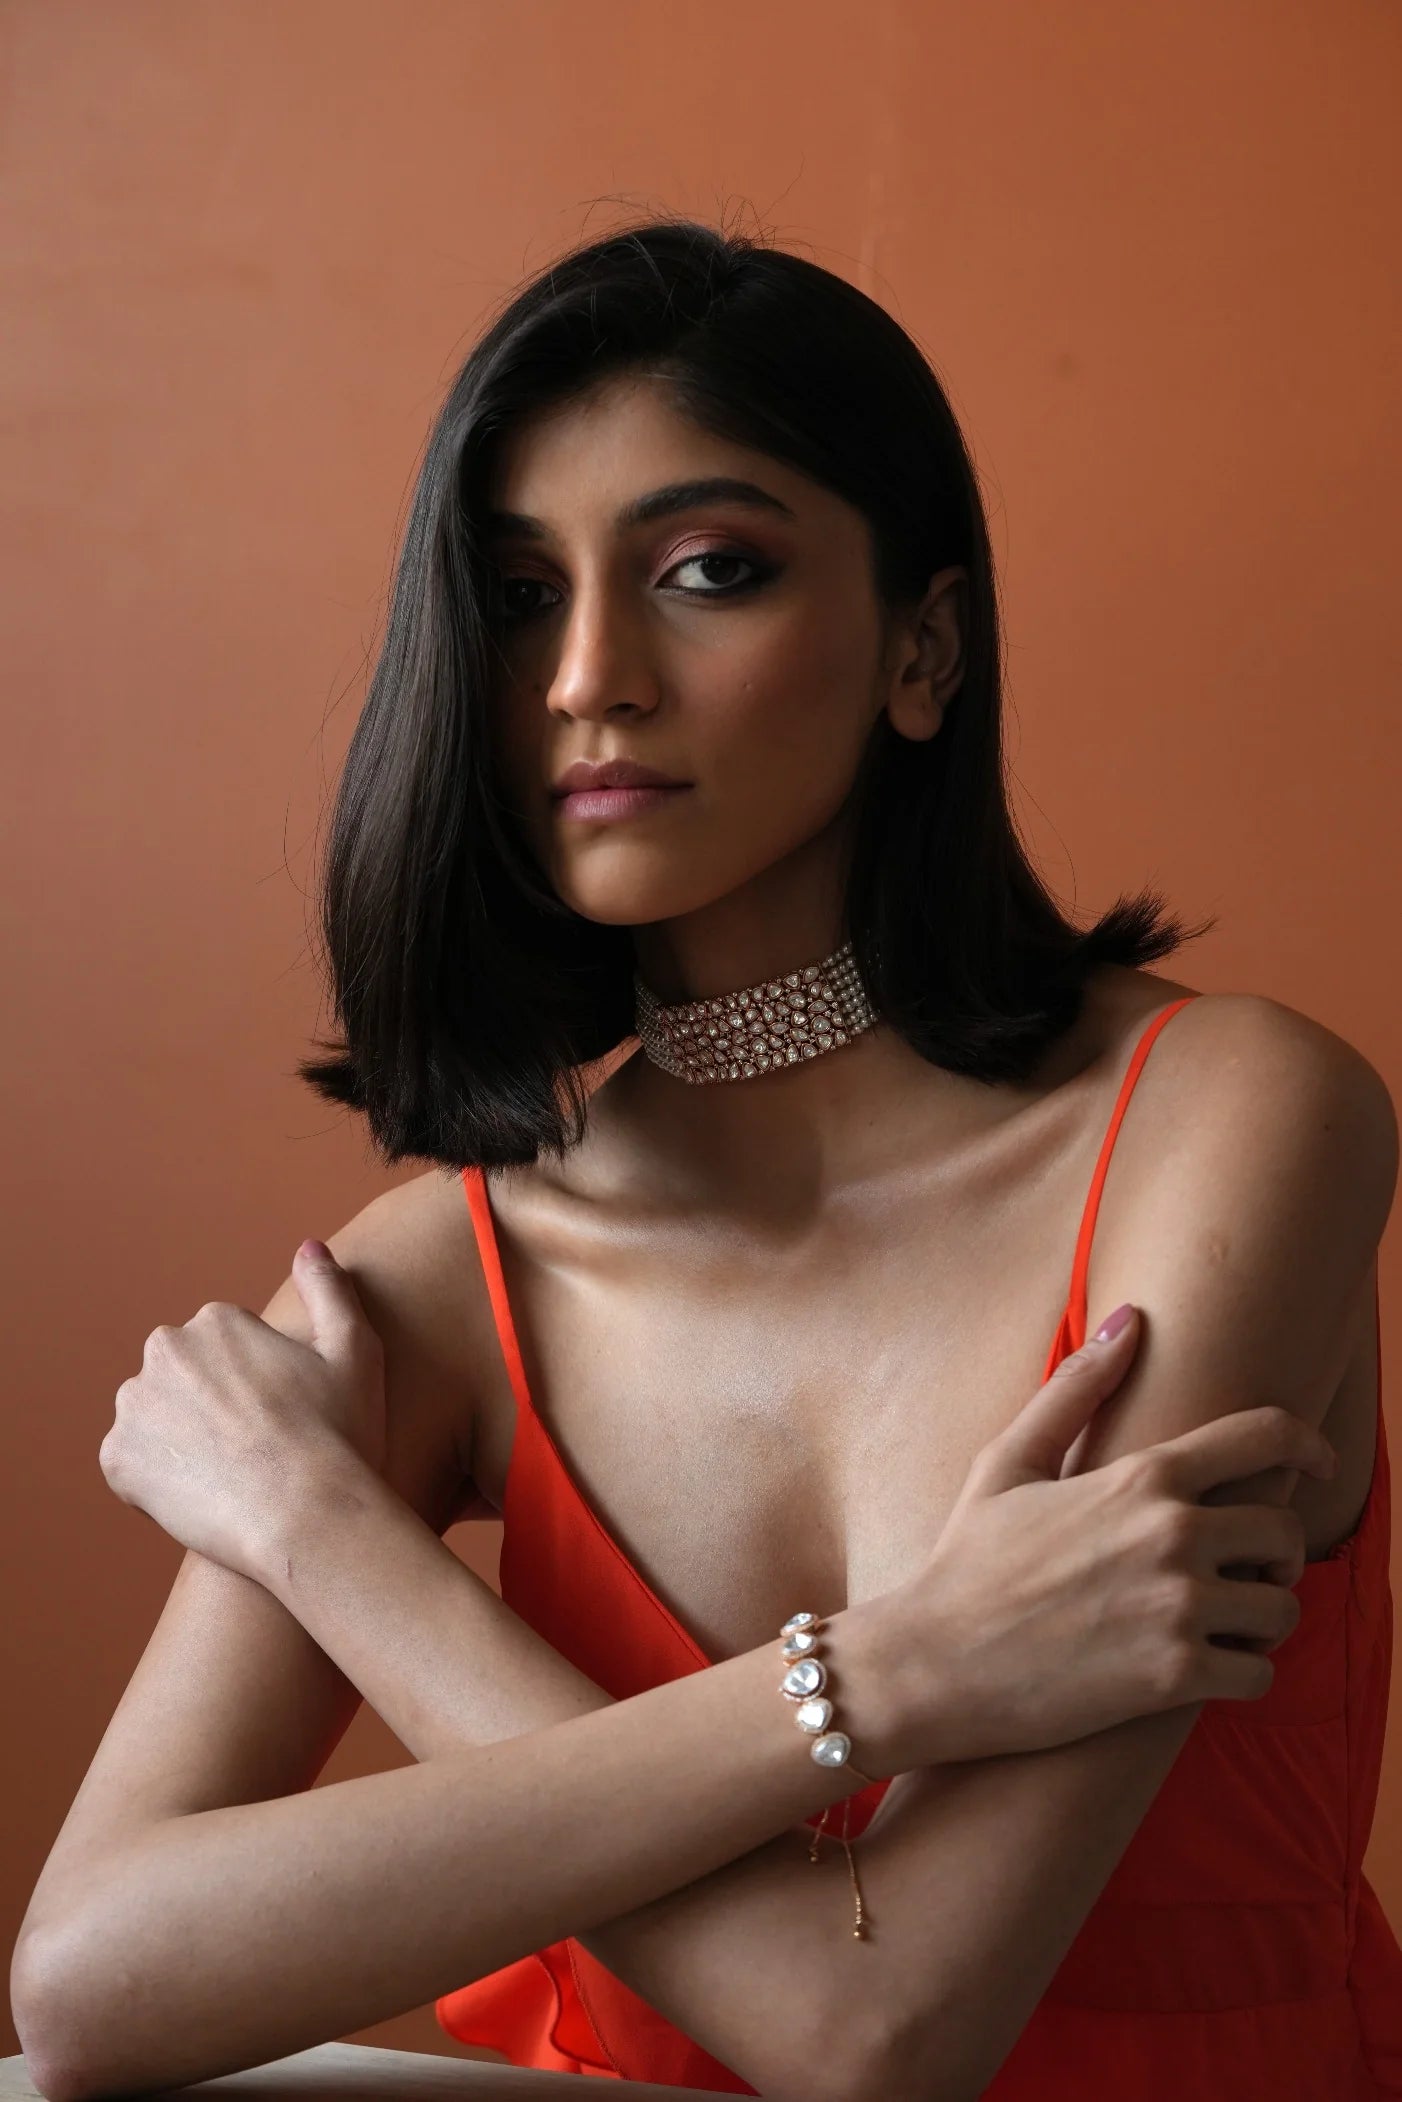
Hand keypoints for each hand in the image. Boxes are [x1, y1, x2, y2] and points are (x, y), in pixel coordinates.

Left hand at [98, 1241, 386, 1583]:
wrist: (306, 1517)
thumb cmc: (340, 1434)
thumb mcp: (355, 1350)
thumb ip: (328, 1289)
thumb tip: (307, 1247)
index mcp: (215, 1322)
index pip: (223, 1349)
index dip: (255, 1386)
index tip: (279, 1417)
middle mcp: (164, 1351)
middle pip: (182, 1378)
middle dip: (207, 1404)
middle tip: (254, 1448)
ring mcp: (135, 1406)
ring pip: (154, 1419)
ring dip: (179, 1439)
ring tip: (229, 1474)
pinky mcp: (117, 1459)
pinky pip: (130, 1464)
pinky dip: (156, 1480)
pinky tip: (202, 1495)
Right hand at [862, 1306, 1336, 1771]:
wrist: (932, 1664)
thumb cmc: (968, 1558)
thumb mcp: (1009, 1460)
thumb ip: (1077, 1388)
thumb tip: (1130, 1317)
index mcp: (1143, 1475)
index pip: (1266, 1436)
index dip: (1307, 1444)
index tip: (1319, 1461)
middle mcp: (1174, 1534)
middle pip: (1287, 1531)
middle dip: (1275, 1551)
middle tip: (1243, 1568)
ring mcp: (1179, 1607)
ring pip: (1283, 1609)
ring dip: (1262, 1616)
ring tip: (1223, 1620)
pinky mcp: (1176, 1677)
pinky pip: (1259, 1674)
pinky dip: (1242, 1673)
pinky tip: (1205, 1667)